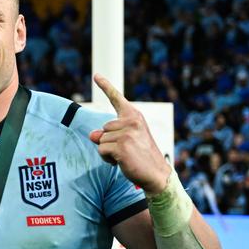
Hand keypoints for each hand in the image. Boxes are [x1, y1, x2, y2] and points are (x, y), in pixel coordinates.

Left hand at [88, 74, 168, 195]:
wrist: (155, 173)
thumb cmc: (139, 156)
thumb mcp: (123, 141)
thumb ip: (107, 134)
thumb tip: (92, 134)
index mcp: (134, 116)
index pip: (116, 99)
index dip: (105, 86)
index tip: (96, 75)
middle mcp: (131, 121)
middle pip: (103, 128)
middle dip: (108, 141)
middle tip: (126, 150)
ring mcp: (126, 132)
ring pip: (100, 140)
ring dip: (107, 151)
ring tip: (125, 155)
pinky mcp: (121, 145)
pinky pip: (101, 150)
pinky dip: (106, 158)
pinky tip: (120, 161)